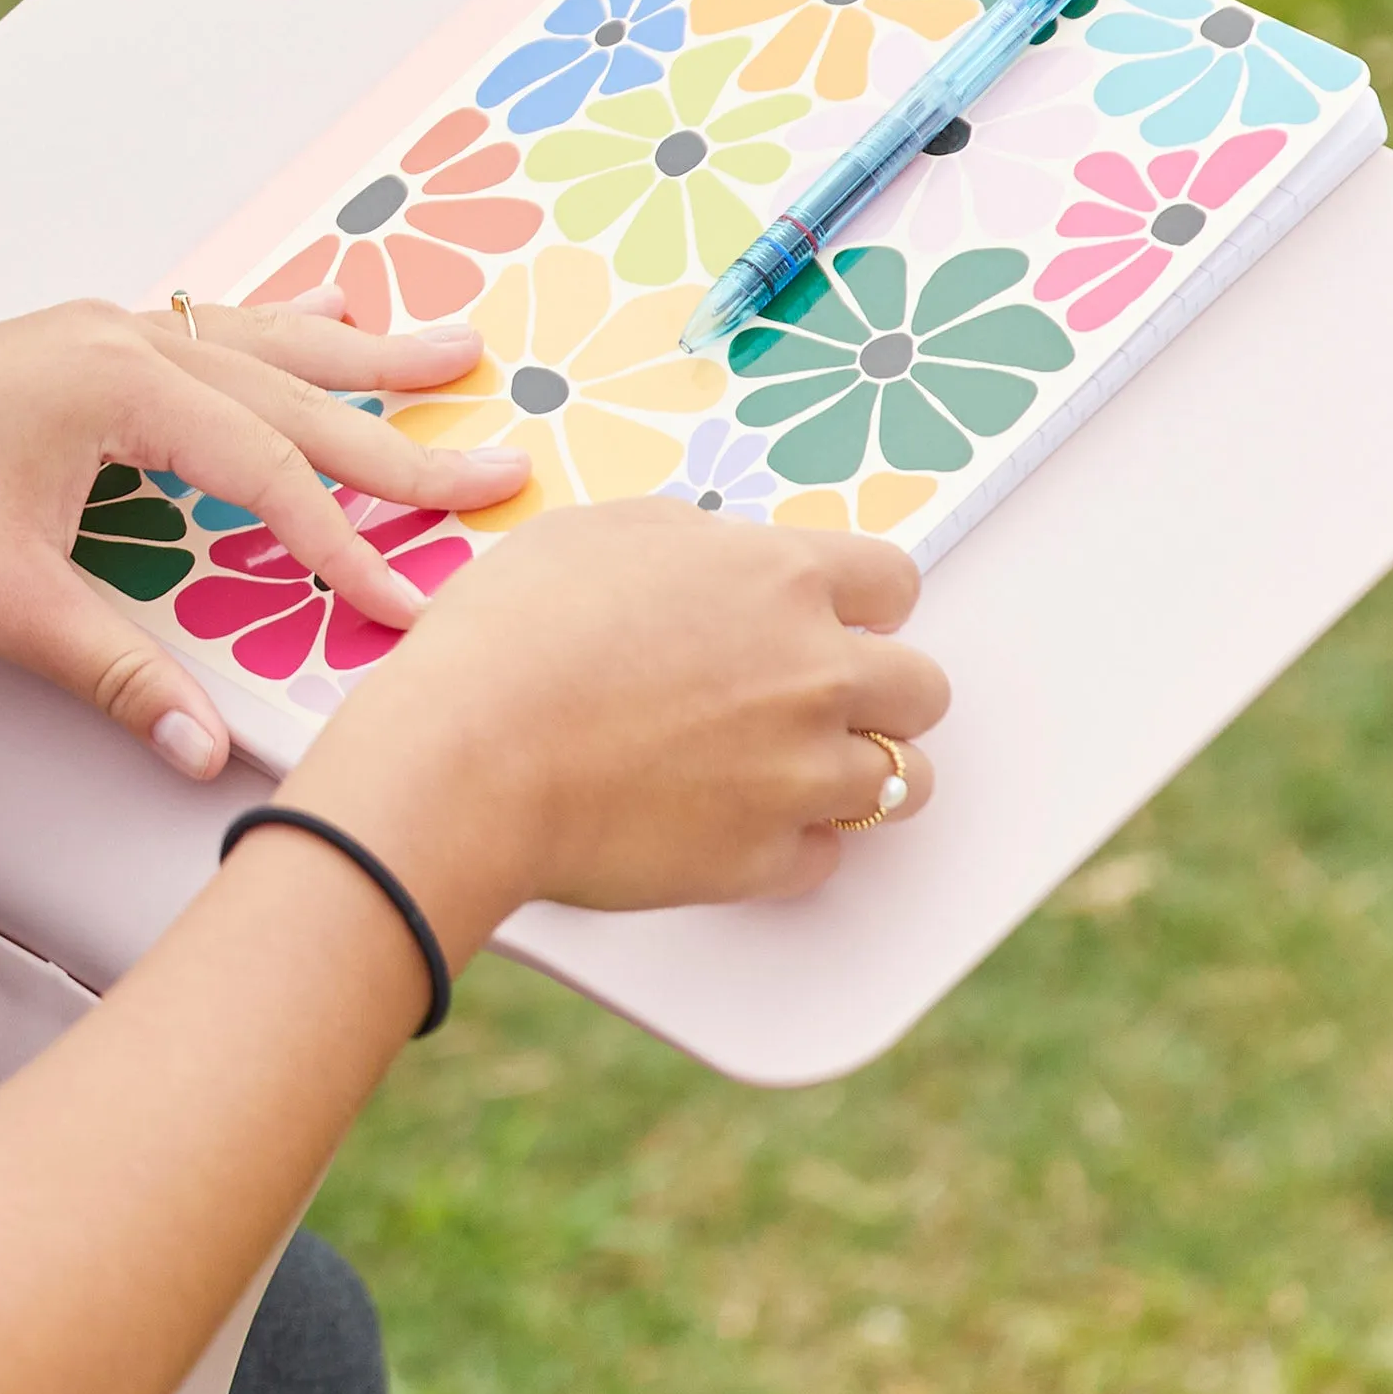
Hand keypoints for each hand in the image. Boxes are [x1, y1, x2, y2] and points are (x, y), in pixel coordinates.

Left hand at [0, 296, 529, 777]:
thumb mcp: (3, 603)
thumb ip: (116, 672)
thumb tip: (201, 749)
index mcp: (114, 383)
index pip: (268, 471)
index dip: (346, 542)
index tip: (414, 601)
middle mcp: (121, 338)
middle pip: (289, 389)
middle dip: (398, 430)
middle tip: (500, 459)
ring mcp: (99, 332)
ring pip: (259, 342)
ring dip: (355, 357)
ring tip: (449, 348)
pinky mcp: (77, 347)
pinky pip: (209, 333)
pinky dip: (278, 337)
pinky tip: (318, 318)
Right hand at [301, 499, 949, 931]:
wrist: (469, 755)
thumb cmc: (511, 633)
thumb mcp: (592, 533)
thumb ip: (687, 541)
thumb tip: (720, 558)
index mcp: (782, 579)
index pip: (895, 583)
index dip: (863, 604)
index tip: (836, 621)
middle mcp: (816, 673)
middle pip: (923, 689)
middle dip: (880, 694)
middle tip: (811, 702)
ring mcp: (800, 774)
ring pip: (901, 782)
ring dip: (857, 775)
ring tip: (785, 772)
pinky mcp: (765, 859)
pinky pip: (823, 858)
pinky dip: (788, 845)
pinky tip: (729, 823)